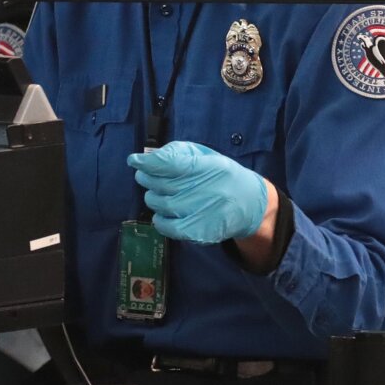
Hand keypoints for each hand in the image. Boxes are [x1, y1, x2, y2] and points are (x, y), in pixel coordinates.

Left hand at [128, 141, 269, 244]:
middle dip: (146, 178)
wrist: (250, 204)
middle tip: (144, 176)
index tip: (134, 160)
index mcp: (208, 166)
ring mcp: (202, 212)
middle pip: (161, 184)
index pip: (171, 163)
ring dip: (152, 198)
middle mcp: (206, 189)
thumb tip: (150, 158)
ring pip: (161, 205)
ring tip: (157, 193)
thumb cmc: (221, 176)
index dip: (148, 162)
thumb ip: (179, 153)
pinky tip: (162, 213)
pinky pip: (168, 227)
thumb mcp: (206, 156)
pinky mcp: (200, 231)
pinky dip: (159, 220)